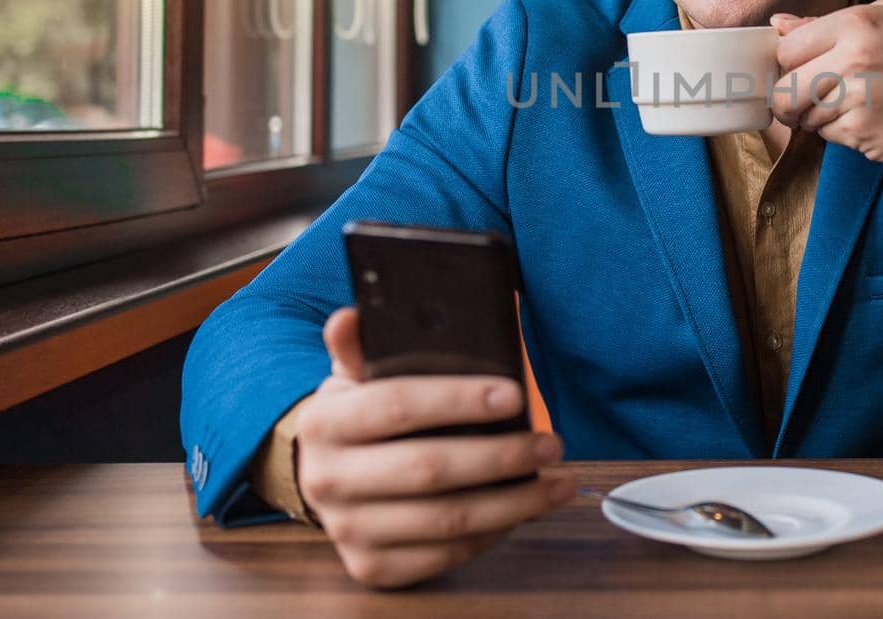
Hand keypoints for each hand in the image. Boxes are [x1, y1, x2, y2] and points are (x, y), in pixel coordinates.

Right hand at [295, 307, 575, 588]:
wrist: (328, 477)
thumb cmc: (360, 415)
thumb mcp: (355, 376)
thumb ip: (361, 347)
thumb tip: (351, 316)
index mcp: (323, 422)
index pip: (397, 405)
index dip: (459, 400)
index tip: (515, 393)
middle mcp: (326, 481)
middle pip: (428, 469)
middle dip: (501, 455)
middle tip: (552, 444)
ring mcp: (347, 530)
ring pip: (446, 520)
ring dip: (514, 502)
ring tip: (559, 481)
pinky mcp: (371, 566)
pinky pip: (444, 554)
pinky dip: (492, 533)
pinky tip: (523, 510)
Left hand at [769, 0, 882, 168]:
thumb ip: (829, 23)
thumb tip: (779, 25)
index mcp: (857, 22)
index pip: (786, 48)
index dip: (791, 65)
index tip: (802, 73)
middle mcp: (853, 56)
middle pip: (784, 89)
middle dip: (793, 101)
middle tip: (814, 102)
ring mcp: (857, 97)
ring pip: (804, 117)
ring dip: (819, 119)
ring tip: (855, 109)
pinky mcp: (863, 132)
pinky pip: (828, 137)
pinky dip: (843, 135)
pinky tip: (871, 123)